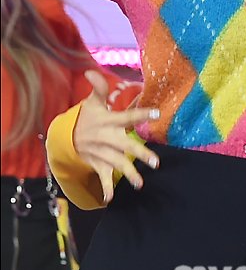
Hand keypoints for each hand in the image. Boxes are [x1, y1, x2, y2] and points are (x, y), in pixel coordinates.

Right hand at [74, 70, 160, 203]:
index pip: (127, 117)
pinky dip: (105, 188)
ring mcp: (102, 153)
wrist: (65, 137)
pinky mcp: (98, 164)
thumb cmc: (86, 117)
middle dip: (140, 154)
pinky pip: (102, 177)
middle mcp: (106, 138)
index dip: (141, 114)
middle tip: (156, 161)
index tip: (156, 113)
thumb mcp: (91, 102)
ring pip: (117, 164)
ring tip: (140, 184)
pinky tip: (110, 199)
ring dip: (128, 174)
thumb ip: (98, 87)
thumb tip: (91, 71)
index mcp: (108, 121)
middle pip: (125, 146)